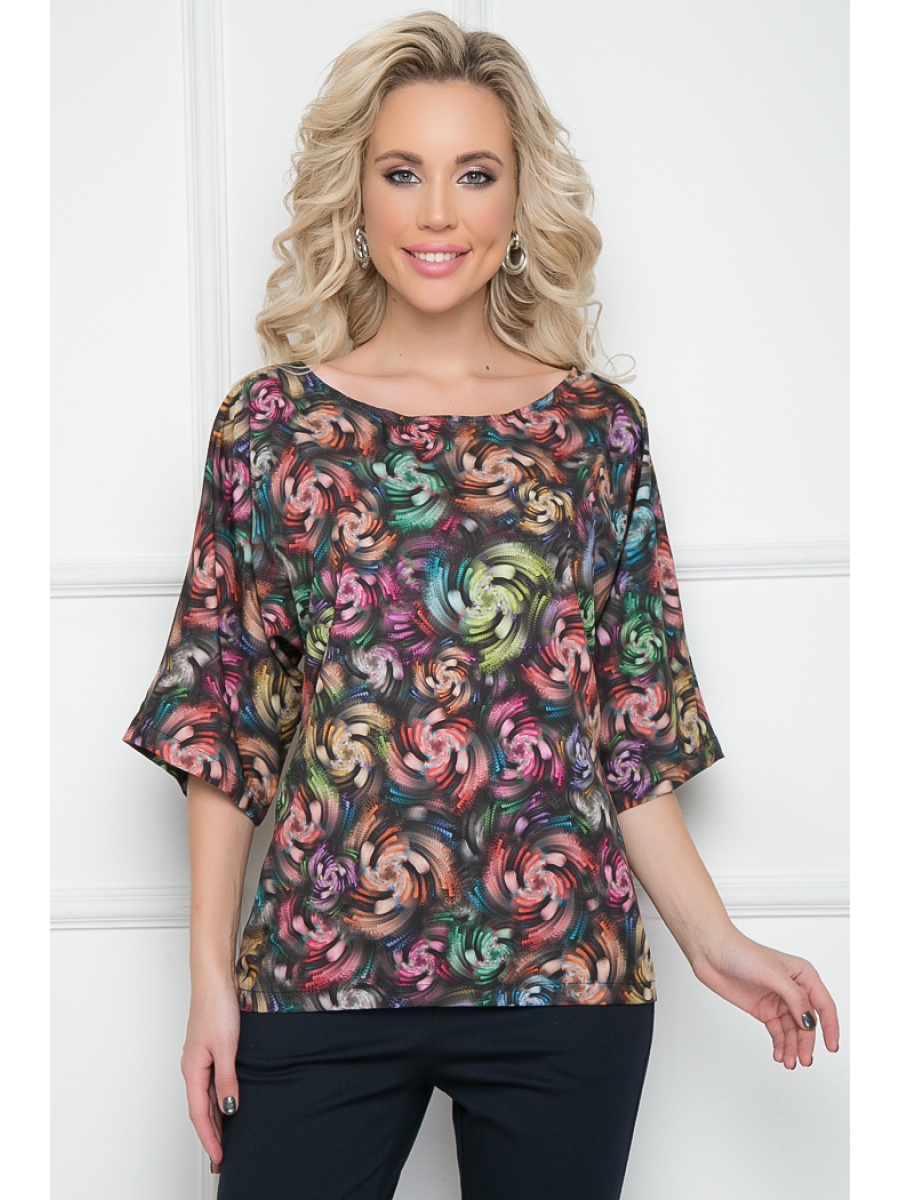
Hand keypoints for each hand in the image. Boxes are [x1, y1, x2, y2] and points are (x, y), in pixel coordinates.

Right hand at [181, 979, 240, 1173]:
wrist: (214, 978)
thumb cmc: (216, 1006)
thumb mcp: (226, 1046)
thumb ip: (227, 1078)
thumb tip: (229, 1108)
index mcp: (192, 1069)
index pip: (199, 1114)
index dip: (209, 1138)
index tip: (218, 1159)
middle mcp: (193, 1066)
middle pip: (200, 1110)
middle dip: (210, 1136)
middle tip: (221, 1159)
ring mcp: (199, 1058)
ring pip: (205, 1097)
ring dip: (215, 1120)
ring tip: (226, 1140)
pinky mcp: (208, 1049)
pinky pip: (211, 1084)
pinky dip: (218, 1100)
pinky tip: (228, 1104)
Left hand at [691, 927, 839, 1068]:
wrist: (711, 953)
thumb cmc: (741, 952)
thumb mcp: (773, 974)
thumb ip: (794, 998)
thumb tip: (809, 1020)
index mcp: (803, 975)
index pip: (823, 1005)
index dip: (830, 1027)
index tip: (832, 1047)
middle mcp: (793, 989)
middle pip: (808, 1023)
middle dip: (806, 1043)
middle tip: (803, 1059)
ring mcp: (778, 1001)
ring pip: (793, 1030)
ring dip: (792, 1047)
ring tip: (789, 1061)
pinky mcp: (764, 1010)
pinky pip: (778, 1031)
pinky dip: (780, 1044)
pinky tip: (779, 1054)